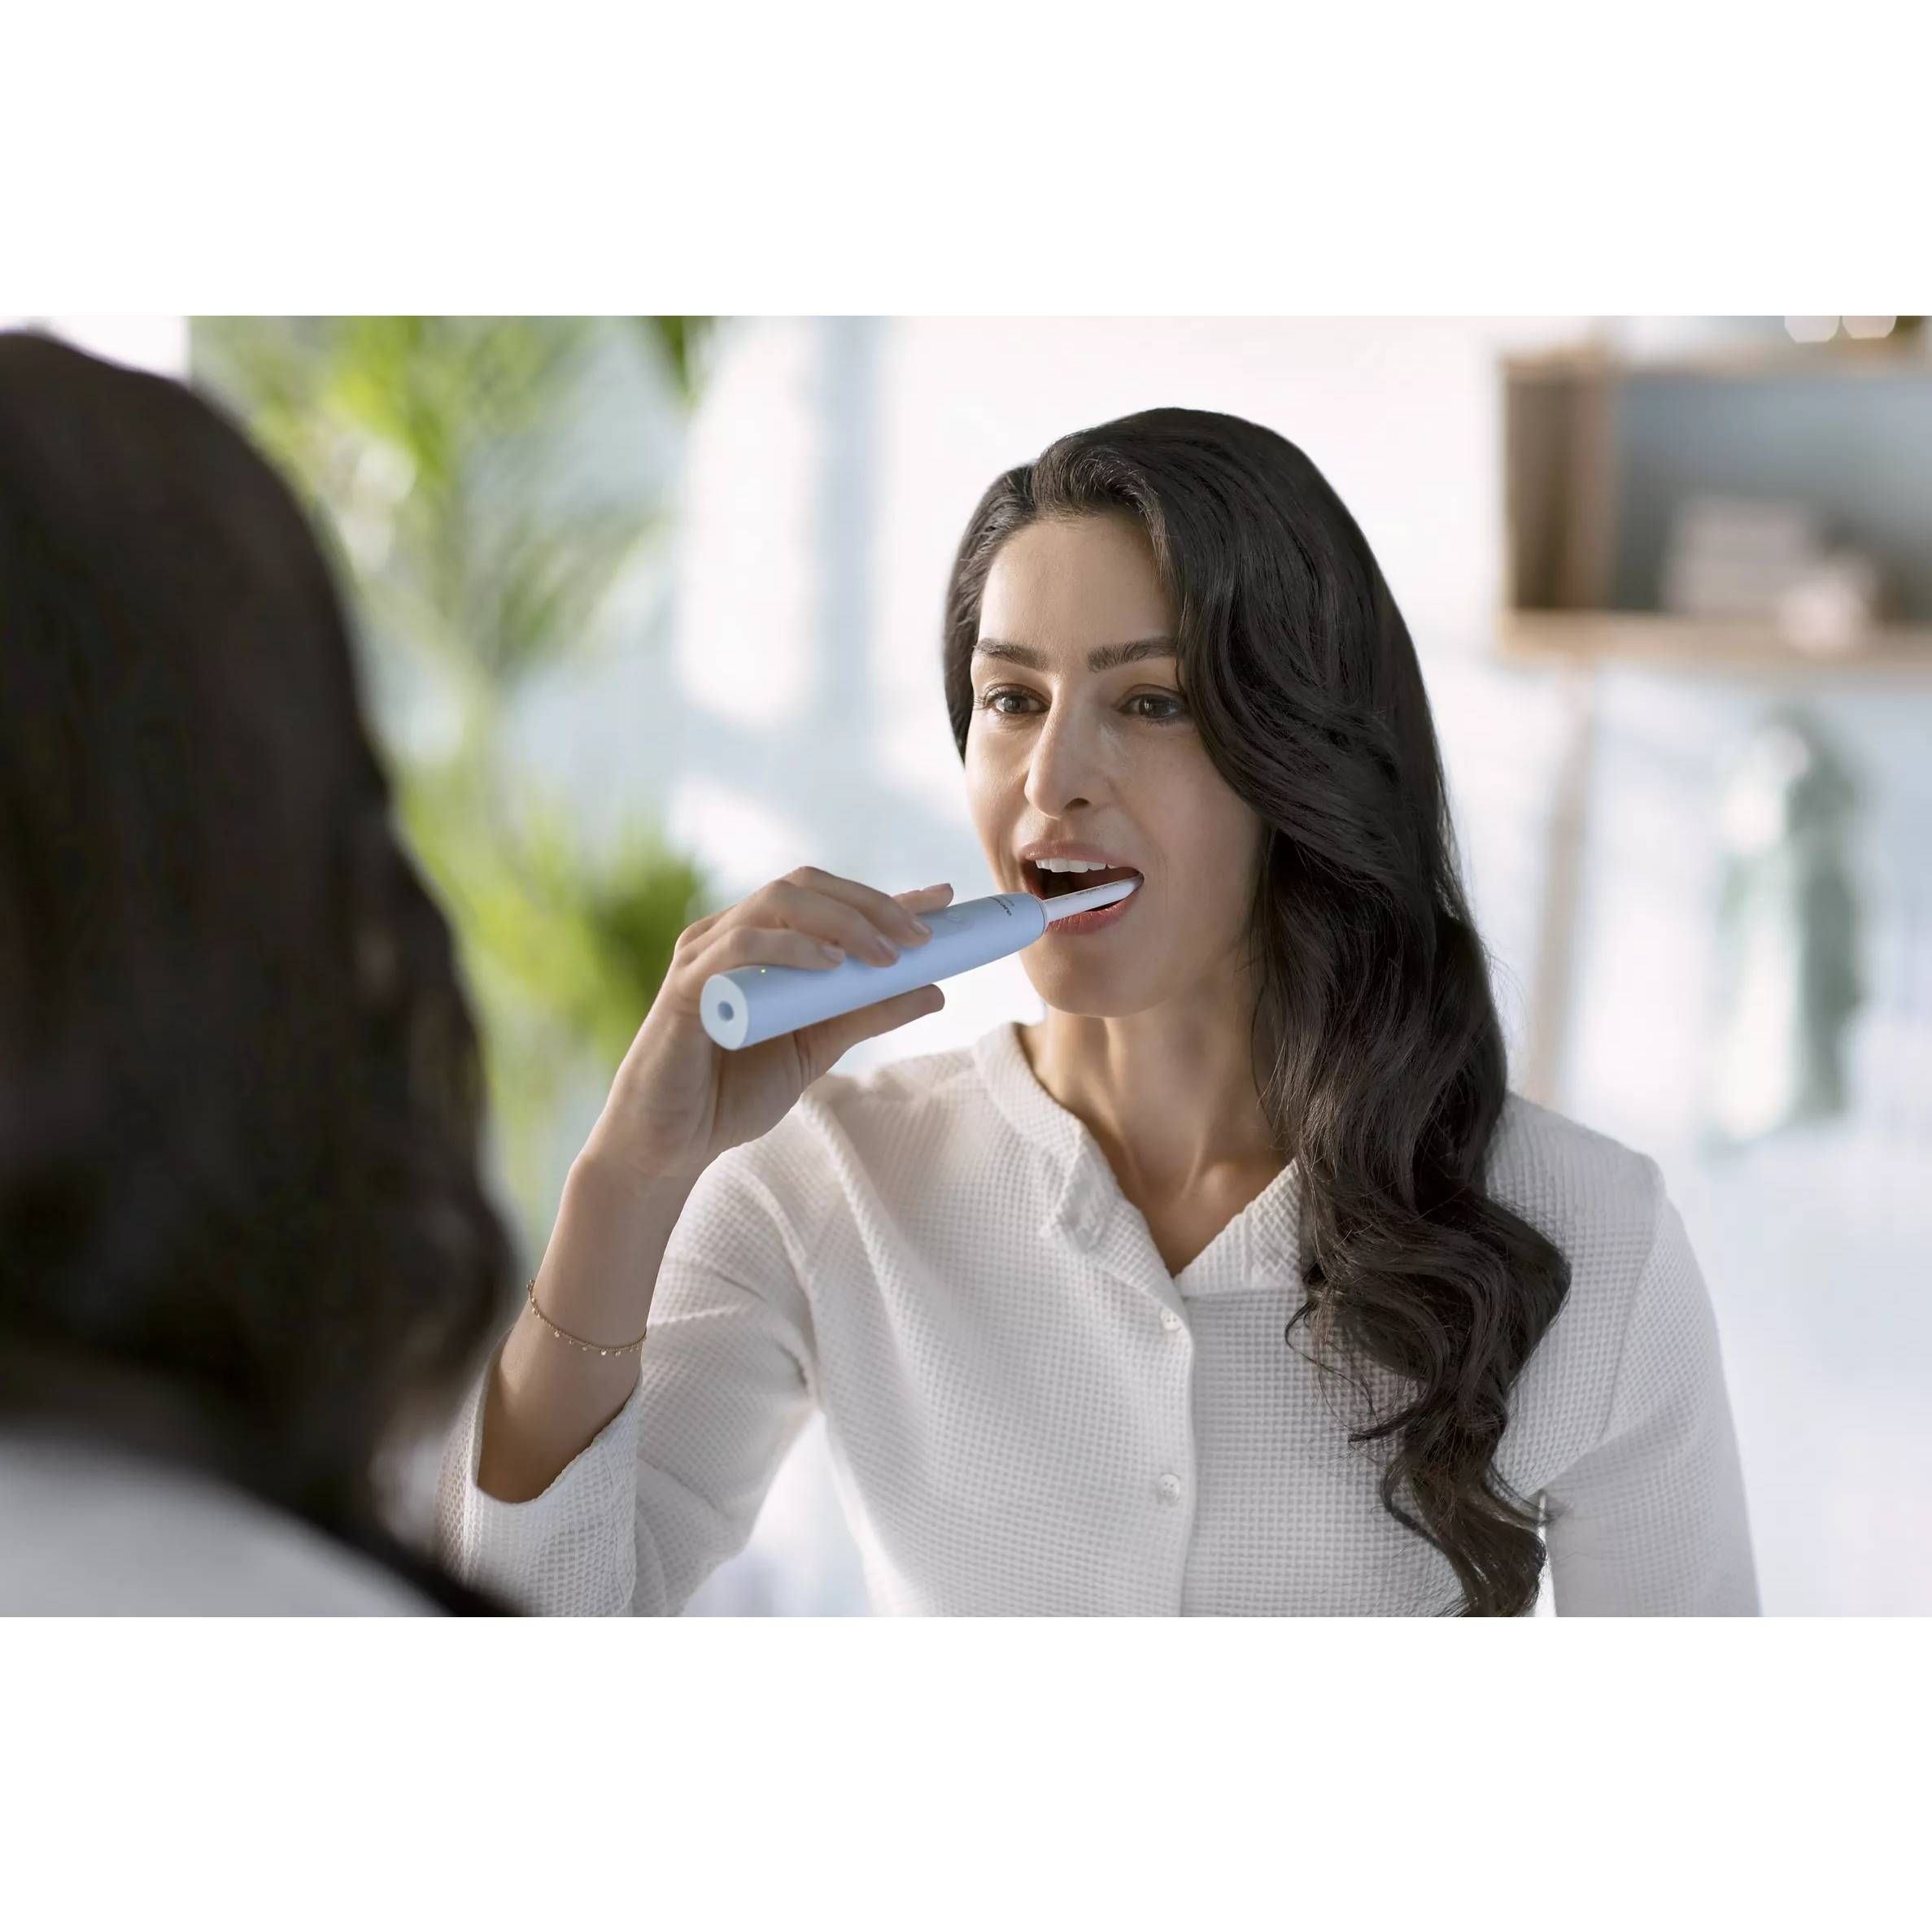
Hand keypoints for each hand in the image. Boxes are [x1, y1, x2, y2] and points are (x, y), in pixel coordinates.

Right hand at [582, 867, 953, 1182]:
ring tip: (886, 954)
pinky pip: (740, 947)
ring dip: (842, 922)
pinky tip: (829, 964)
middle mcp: (728, 936)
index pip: (826, 901)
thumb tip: (934, 988)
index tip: (944, 898)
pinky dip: (790, 946)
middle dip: (870, 904)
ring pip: (775, 902)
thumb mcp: (816, 1050)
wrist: (668, 1148)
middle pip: (804, 886)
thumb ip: (865, 1015)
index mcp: (758, 944)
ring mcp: (703, 956)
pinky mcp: (685, 987)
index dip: (884, 896)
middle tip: (920, 938)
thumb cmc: (731, 1095)